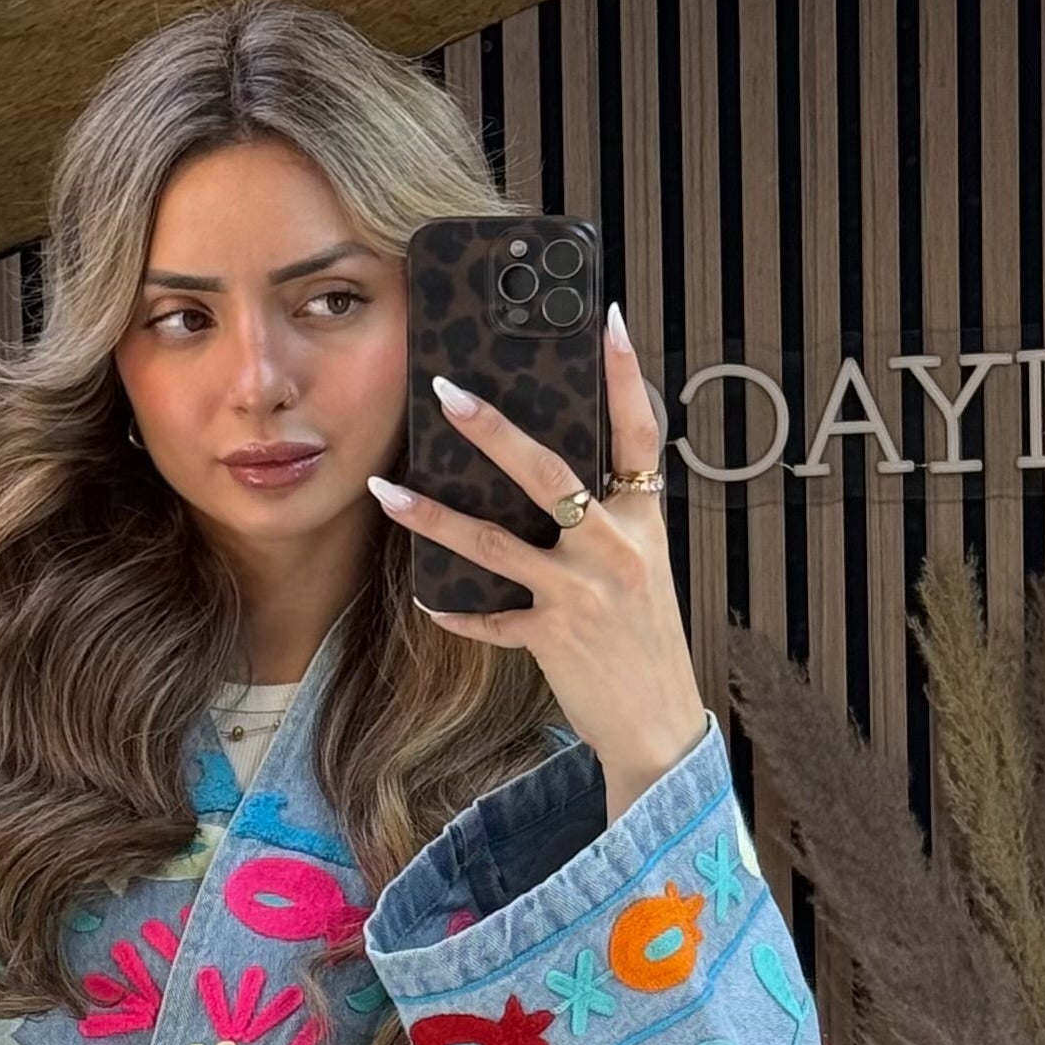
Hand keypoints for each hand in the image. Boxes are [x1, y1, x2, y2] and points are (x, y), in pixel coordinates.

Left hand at [365, 301, 709, 817]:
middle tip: (445, 388)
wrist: (659, 728)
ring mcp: (582, 594)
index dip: (625, 373)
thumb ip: (607, 520)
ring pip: (495, 542)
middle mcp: (615, 549)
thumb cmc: (645, 642)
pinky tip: (424, 597)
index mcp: (644, 521)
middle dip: (492, 429)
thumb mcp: (641, 569)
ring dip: (433, 515)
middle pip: (548, 473)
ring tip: (385, 490)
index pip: (640, 431)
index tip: (606, 317)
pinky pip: (490, 617)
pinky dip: (456, 609)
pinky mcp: (553, 639)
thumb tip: (551, 474)